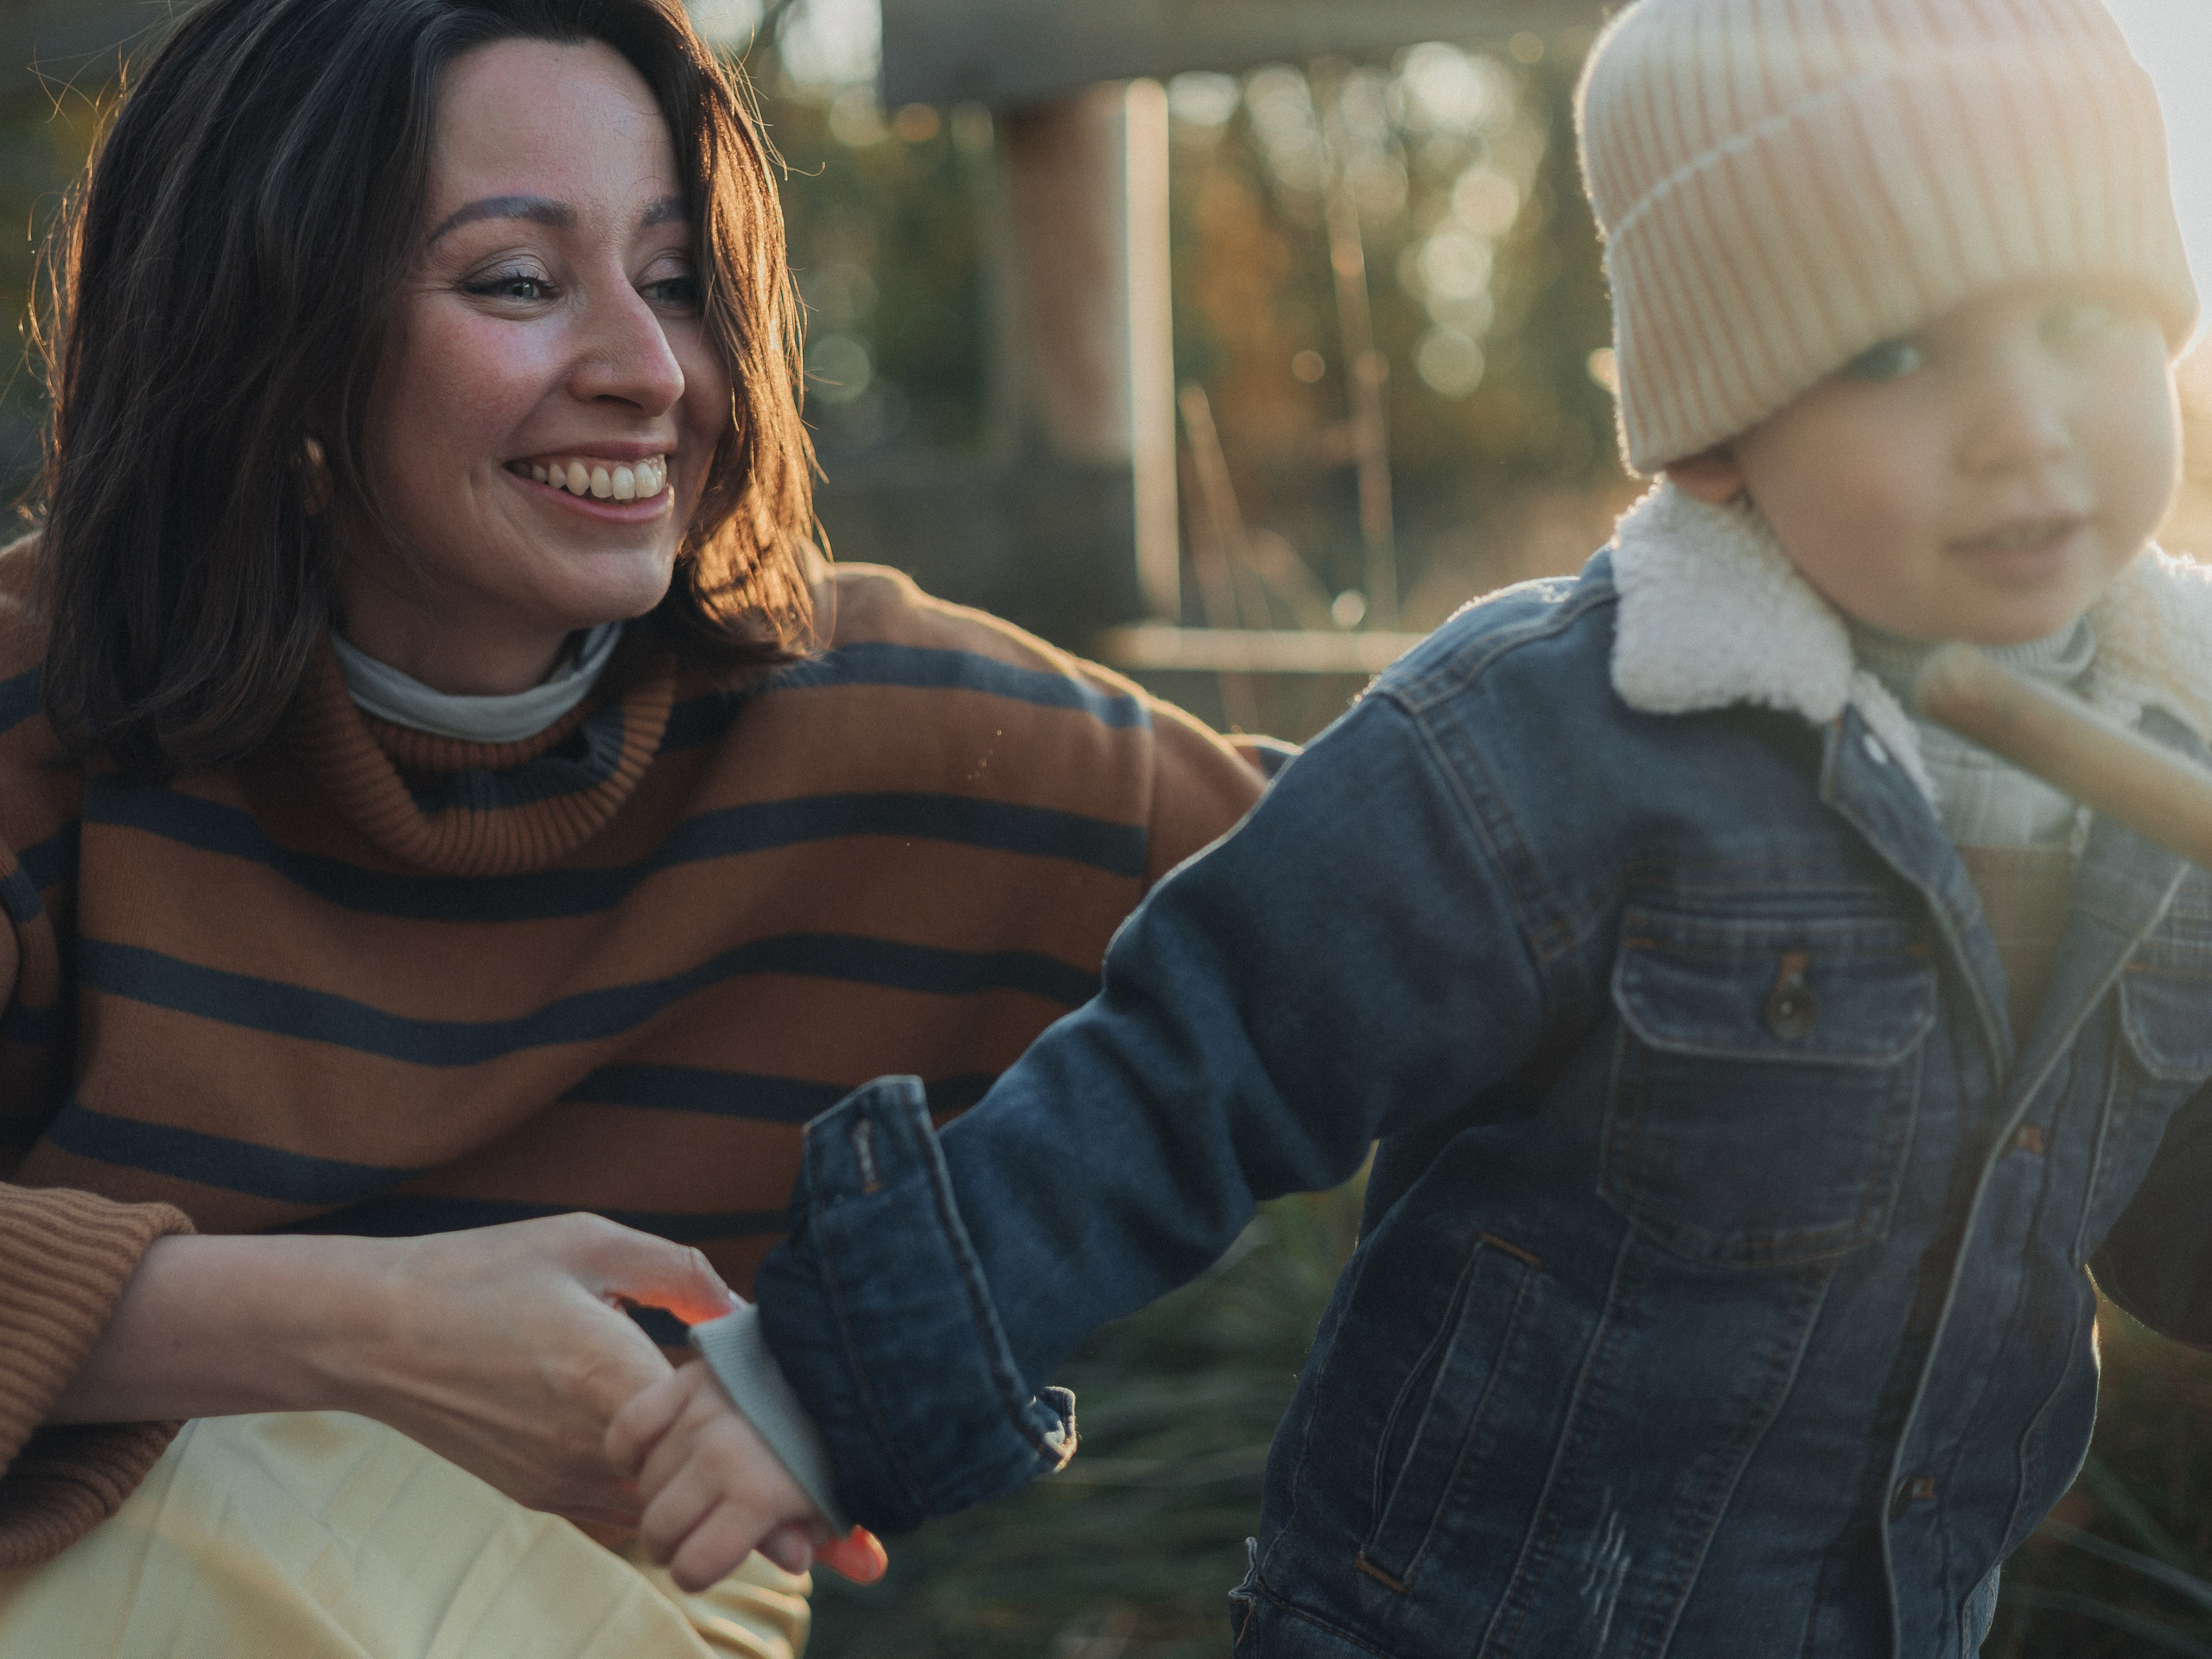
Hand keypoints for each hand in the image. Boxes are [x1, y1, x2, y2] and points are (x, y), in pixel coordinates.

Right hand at [339, 1215, 739, 1527]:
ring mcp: (561, 1481)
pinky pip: (621, 1505)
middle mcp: (590, 1447)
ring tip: (683, 1406)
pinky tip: (636, 1425)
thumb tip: (740, 1306)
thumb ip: (678, 1270)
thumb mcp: (589, 1242)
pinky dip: (644, 1477)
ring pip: (663, 1492)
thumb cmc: (482, 1272)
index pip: (720, 1419)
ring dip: (686, 1460)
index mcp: (610, 1378)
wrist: (373, 1330)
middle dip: (726, 1435)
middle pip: (700, 1467)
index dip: (745, 1394)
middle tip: (729, 1391)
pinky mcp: (538, 1496)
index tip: (746, 1364)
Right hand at [608, 1357, 888, 1591]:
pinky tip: (650, 1457)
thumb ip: (805, 1533)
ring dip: (655, 1497)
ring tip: (678, 1494)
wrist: (838, 1358)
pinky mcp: (685, 1381)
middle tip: (681, 1539)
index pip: (694, 1565)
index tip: (700, 1568)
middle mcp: (719, 1459)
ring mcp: (698, 1417)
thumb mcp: (833, 1494)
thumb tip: (793, 1562)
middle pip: (658, 1527)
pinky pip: (630, 1428)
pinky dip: (630, 1449)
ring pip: (644, 1481)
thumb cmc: (835, 1435)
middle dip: (666, 1544)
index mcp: (757, 1496)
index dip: (694, 1575)